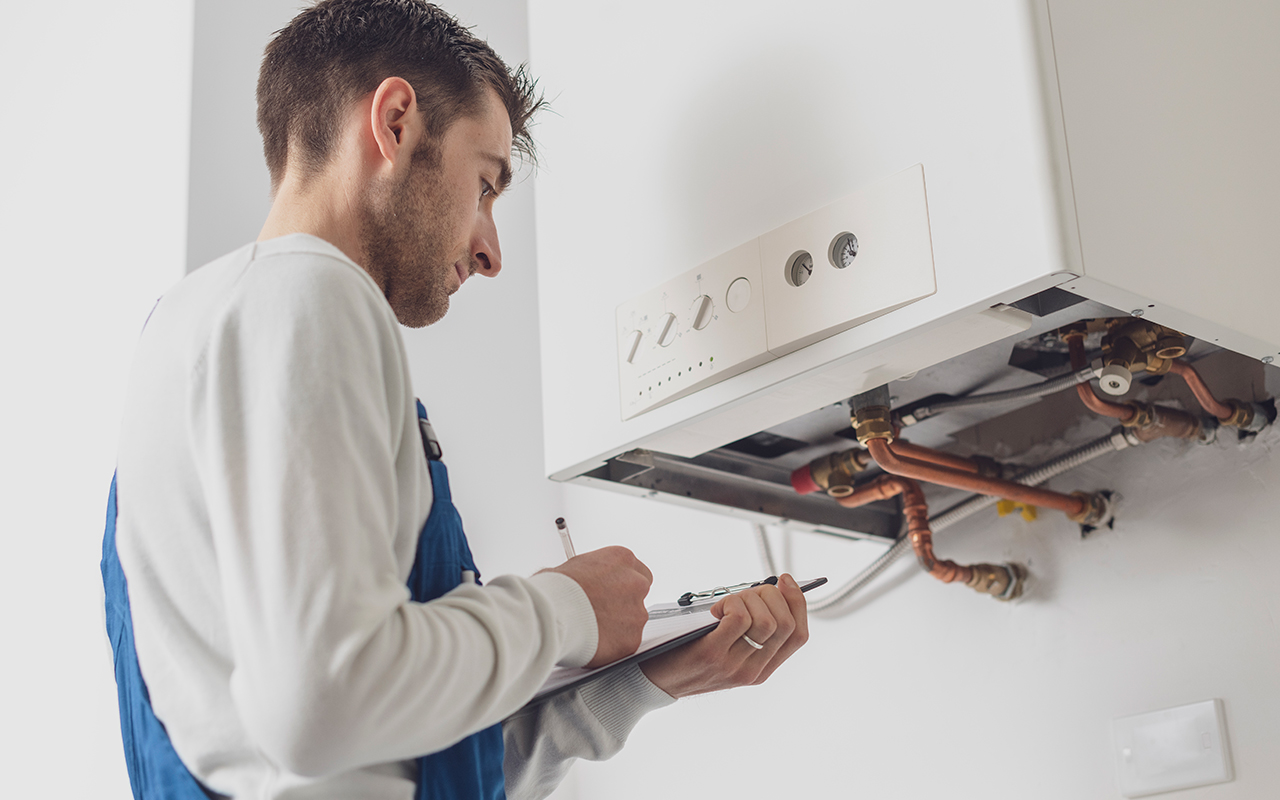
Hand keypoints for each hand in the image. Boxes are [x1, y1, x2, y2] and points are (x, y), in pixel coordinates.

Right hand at [544, 546, 652, 667]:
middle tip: (602, 612)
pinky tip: (594, 642)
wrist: (551, 614)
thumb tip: (582, 579)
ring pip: (633, 621)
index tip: (611, 593)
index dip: (622, 585)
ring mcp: (637, 612)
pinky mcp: (632, 639)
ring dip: (618, 626)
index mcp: (622, 559)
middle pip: (638, 595)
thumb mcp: (572, 566)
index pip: (637, 571)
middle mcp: (636, 583)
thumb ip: (589, 572)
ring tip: (592, 629)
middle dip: (623, 604)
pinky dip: (612, 646)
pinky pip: (626, 643)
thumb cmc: (554, 589)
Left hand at [639, 573, 809, 697]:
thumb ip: (747, 631)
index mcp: (762, 669)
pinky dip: (731, 604)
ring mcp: (734, 665)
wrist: (652, 682)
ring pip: (766, 620)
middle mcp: (753, 670)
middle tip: (747, 592)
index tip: (785, 580)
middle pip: (785, 624)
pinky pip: (739, 619)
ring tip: (728, 602)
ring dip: (748, 598)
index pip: (799, 635)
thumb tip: (765, 592)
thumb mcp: (727, 650)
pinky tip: (716, 609)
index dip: (798, 603)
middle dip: (771, 595)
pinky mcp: (713, 655)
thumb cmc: (688, 655)